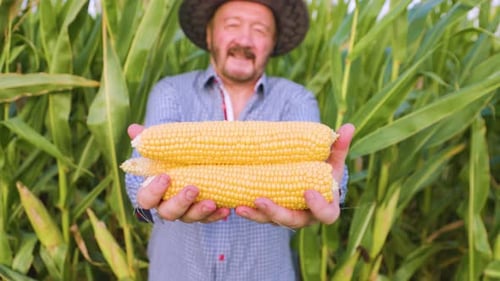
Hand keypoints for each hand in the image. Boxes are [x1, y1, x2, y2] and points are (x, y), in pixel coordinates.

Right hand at [128, 124, 230, 222]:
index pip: (146, 199)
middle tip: (193, 188)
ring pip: (189, 218)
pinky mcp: (202, 215)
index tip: (166, 176)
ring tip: (212, 202)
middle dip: (180, 202)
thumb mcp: (163, 148)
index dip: (153, 191)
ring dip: (200, 211)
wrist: (192, 165)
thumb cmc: (171, 159)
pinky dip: (216, 215)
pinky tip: (226, 209)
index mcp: (153, 193)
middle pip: (168, 213)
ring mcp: (185, 213)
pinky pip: (209, 219)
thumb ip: (148, 140)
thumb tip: (133, 129)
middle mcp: (167, 207)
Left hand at [235, 123, 354, 227]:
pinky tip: (236, 205)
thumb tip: (350, 127)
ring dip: (257, 215)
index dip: (318, 207)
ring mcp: (287, 217)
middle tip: (261, 200)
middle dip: (277, 212)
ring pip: (272, 221)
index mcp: (325, 207)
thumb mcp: (332, 159)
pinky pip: (260, 216)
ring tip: (241, 207)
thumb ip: (340, 146)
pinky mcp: (271, 214)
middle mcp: (306, 217)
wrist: (307, 179)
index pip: (327, 215)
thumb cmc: (323, 170)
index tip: (307, 192)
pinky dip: (249, 212)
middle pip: (293, 221)